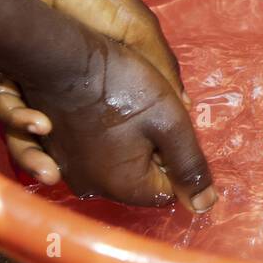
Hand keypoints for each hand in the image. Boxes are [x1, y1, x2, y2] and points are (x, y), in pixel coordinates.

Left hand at [0, 0, 186, 184]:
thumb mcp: (142, 35)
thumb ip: (161, 72)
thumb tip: (187, 113)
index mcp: (104, 86)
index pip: (108, 130)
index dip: (114, 155)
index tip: (125, 177)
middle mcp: (67, 92)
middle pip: (59, 139)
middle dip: (61, 164)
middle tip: (70, 181)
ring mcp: (35, 85)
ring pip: (26, 134)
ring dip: (33, 153)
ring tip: (47, 168)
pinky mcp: (7, 74)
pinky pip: (5, 107)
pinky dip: (17, 120)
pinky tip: (34, 124)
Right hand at [16, 26, 215, 210]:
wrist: (64, 57)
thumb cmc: (121, 87)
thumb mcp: (170, 122)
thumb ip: (190, 165)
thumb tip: (204, 205)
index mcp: (120, 187)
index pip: (166, 189)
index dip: (176, 158)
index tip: (169, 127)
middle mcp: (90, 187)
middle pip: (140, 178)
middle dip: (154, 151)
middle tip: (152, 114)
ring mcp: (68, 169)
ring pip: (118, 164)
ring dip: (133, 141)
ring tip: (129, 107)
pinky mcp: (57, 150)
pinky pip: (96, 153)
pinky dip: (108, 136)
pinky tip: (108, 108)